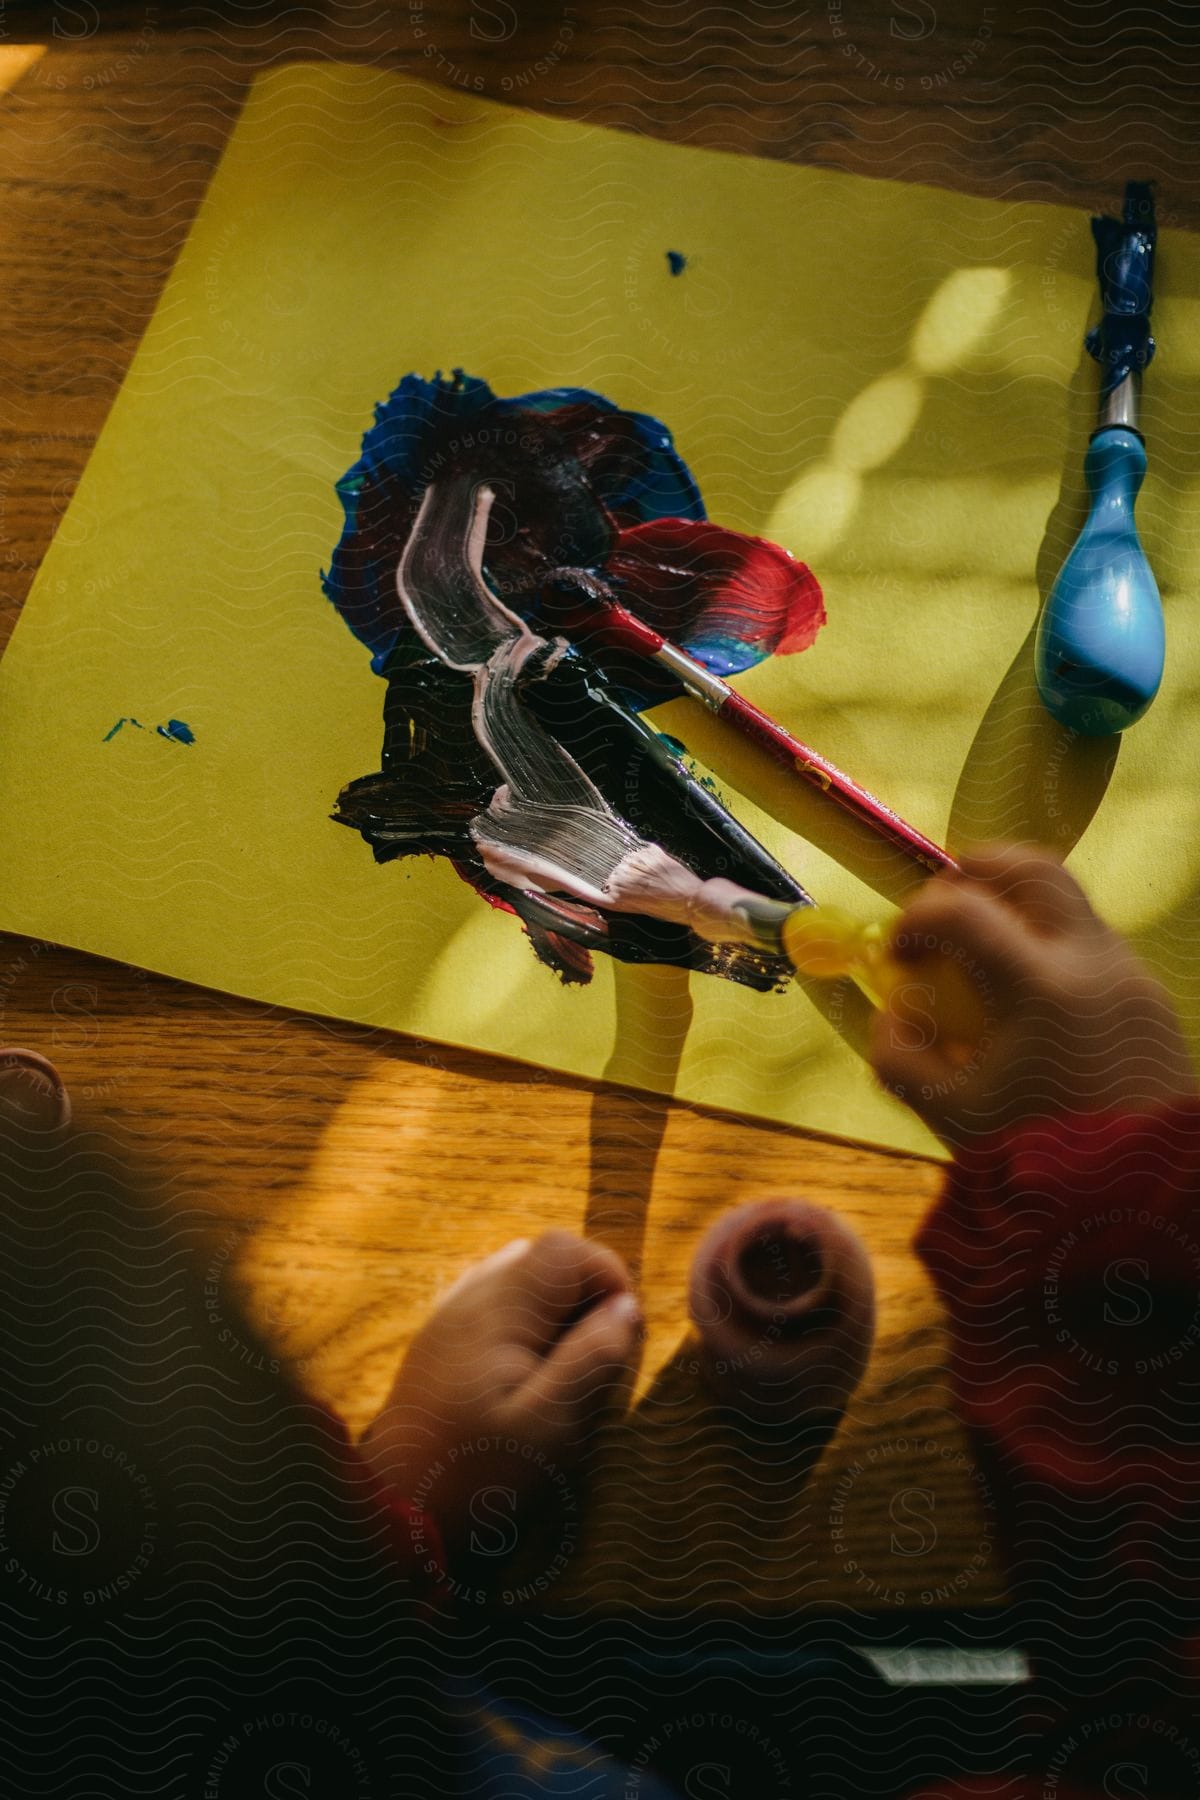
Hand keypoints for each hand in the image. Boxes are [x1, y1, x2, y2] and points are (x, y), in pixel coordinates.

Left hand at [360, 1230, 639, 1561]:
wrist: (394, 1512)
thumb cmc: (477, 1473)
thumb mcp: (549, 1426)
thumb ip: (590, 1359)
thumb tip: (626, 1307)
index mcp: (497, 1310)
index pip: (564, 1249)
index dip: (606, 1276)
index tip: (623, 1330)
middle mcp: (469, 1299)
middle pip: (541, 1258)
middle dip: (583, 1293)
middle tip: (598, 1354)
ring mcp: (448, 1318)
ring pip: (517, 1278)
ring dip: (554, 1309)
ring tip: (566, 1365)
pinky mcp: (438, 1344)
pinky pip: (492, 1306)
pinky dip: (523, 1323)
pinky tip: (526, 1371)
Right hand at [870, 842, 1196, 1146]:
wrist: (1136, 1197)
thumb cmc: (1035, 1153)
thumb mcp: (946, 1112)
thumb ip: (898, 1056)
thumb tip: (894, 1014)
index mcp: (1040, 986)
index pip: (964, 910)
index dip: (916, 919)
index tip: (898, 954)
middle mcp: (1093, 963)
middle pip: (1035, 869)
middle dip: (977, 871)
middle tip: (943, 902)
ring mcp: (1131, 977)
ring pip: (1069, 907)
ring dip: (1018, 914)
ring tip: (985, 962)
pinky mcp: (1151, 1001)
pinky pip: (1094, 951)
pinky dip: (1052, 954)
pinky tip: (1032, 1009)